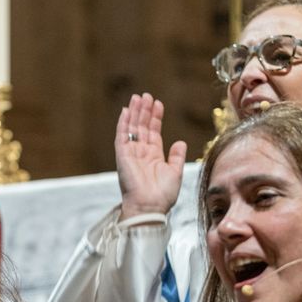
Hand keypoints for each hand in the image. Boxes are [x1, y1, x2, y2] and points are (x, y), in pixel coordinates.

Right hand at [115, 93, 187, 219]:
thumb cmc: (163, 194)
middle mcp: (141, 153)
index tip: (158, 104)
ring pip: (131, 128)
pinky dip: (123, 123)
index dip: (155, 118)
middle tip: (146, 95)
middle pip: (141, 127)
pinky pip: (121, 136)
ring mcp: (130, 154)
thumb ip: (176, 156)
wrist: (150, 206)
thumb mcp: (175, 172)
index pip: (153, 132)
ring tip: (138, 97)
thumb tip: (180, 142)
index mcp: (153, 157)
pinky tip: (125, 111)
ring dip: (134, 113)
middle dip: (144, 111)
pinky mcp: (122, 156)